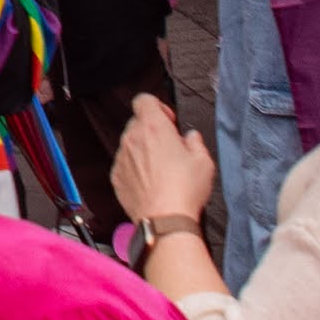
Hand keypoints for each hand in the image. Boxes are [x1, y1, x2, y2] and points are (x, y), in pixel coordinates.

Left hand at [112, 93, 217, 229]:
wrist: (164, 219)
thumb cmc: (184, 190)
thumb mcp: (203, 160)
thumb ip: (195, 141)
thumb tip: (190, 138)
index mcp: (153, 127)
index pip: (144, 99)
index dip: (158, 107)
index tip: (169, 122)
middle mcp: (132, 138)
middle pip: (137, 122)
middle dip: (152, 131)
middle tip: (169, 148)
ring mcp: (121, 158)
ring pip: (130, 144)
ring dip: (143, 150)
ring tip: (161, 169)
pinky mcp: (116, 177)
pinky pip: (124, 164)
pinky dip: (134, 168)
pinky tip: (151, 182)